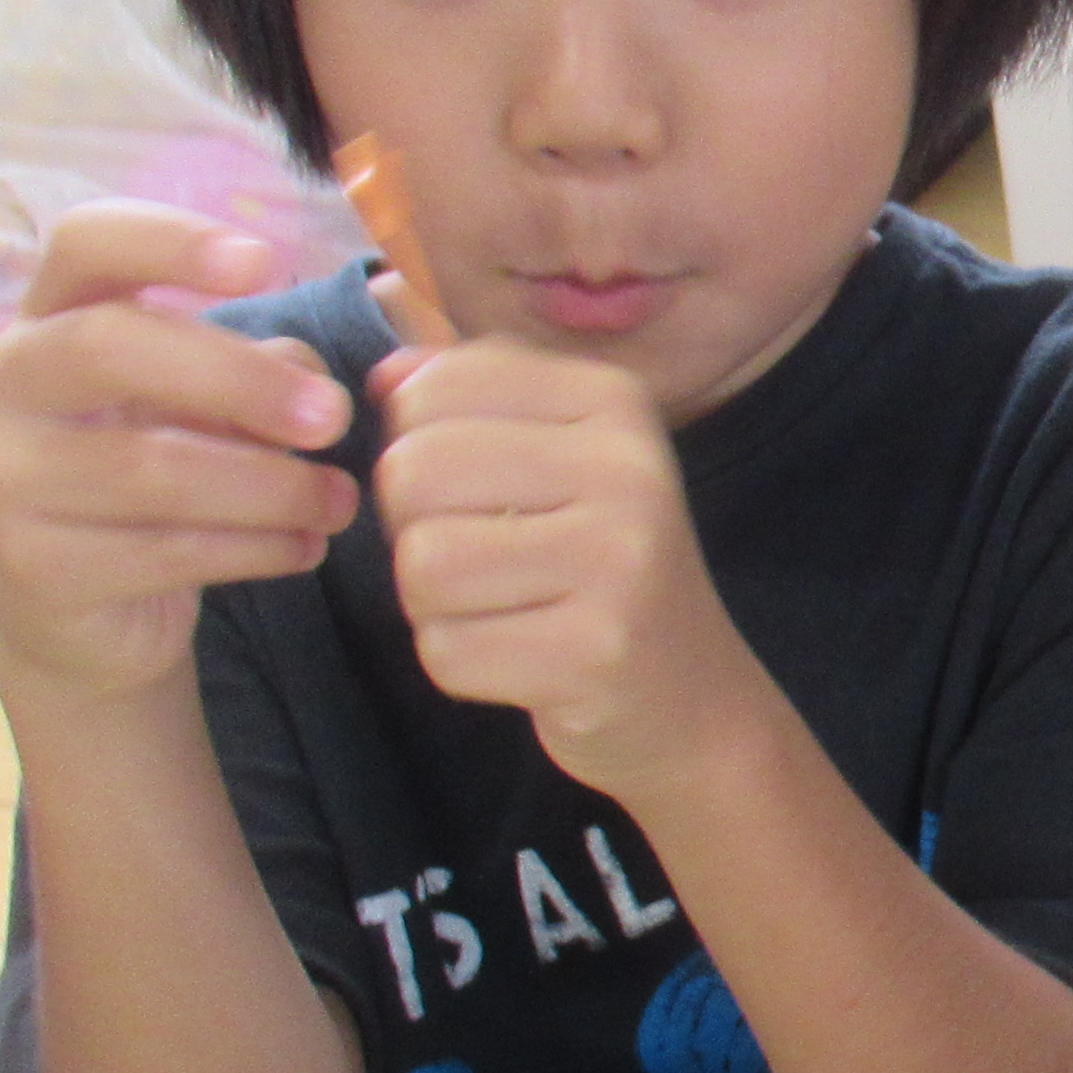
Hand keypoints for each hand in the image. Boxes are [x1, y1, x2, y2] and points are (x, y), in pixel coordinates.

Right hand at [0, 204, 354, 703]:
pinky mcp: (32, 568)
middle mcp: (2, 383)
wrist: (93, 614)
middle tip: (332, 417)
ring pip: (147, 467)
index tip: (267, 262)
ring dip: (269, 485)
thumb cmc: (161, 476)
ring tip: (338, 500)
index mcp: (45, 317)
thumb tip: (313, 380)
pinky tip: (304, 548)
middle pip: (106, 344)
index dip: (170, 240)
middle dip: (236, 378)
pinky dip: (254, 548)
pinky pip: (162, 550)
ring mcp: (3, 477)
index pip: (83, 242)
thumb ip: (262, 367)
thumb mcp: (210, 404)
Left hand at [369, 336, 749, 796]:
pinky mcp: (595, 652)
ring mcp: (618, 562)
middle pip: (413, 473)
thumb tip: (383, 377)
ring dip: (432, 602)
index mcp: (612, 400)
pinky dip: (460, 663)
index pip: (432, 391)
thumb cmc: (598, 564)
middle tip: (475, 558)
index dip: (413, 448)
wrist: (689, 694)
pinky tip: (518, 658)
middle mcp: (626, 468)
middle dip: (412, 528)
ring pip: (422, 564)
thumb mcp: (555, 453)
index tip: (470, 490)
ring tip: (498, 607)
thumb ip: (469, 399)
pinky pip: (447, 650)